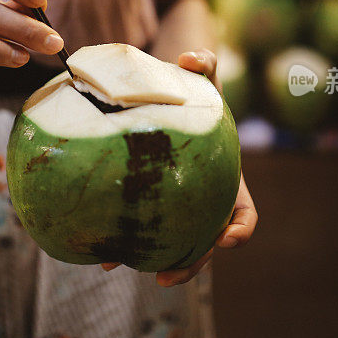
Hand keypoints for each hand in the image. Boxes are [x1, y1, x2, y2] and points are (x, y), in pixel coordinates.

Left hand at [102, 49, 256, 285]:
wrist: (165, 98)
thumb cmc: (190, 91)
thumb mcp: (202, 77)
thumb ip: (203, 64)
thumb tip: (190, 58)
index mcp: (224, 179)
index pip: (244, 212)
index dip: (240, 230)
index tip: (227, 239)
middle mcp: (201, 199)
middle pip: (202, 241)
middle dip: (188, 263)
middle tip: (165, 278)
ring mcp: (175, 204)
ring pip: (166, 242)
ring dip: (143, 258)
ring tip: (114, 264)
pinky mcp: (147, 202)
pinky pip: (137, 225)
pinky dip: (117, 238)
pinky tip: (94, 246)